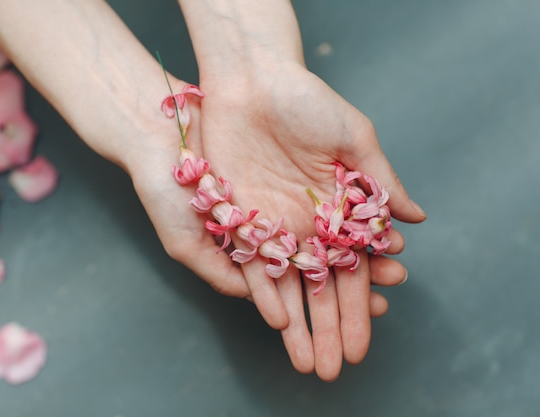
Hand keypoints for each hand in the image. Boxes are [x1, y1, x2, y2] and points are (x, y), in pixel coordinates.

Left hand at [190, 61, 424, 379]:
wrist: (251, 82)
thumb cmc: (307, 101)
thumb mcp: (353, 136)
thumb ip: (380, 179)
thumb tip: (416, 218)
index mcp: (338, 210)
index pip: (354, 268)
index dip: (363, 302)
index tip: (372, 334)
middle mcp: (307, 225)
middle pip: (321, 287)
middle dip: (332, 327)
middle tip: (340, 367)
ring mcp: (272, 225)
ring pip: (287, 286)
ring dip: (298, 325)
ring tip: (309, 362)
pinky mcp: (239, 219)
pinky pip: (251, 264)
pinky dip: (265, 292)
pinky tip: (279, 321)